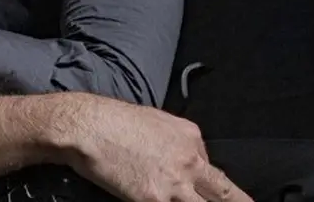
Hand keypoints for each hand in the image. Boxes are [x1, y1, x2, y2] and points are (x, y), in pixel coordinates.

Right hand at [57, 94, 251, 201]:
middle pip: (224, 193)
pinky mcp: (155, 200)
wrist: (88, 125)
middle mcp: (189, 160)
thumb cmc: (112, 120)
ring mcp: (175, 183)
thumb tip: (181, 161)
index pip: (213, 170)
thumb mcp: (153, 122)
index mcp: (190, 137)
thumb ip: (174, 143)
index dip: (214, 189)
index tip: (216, 196)